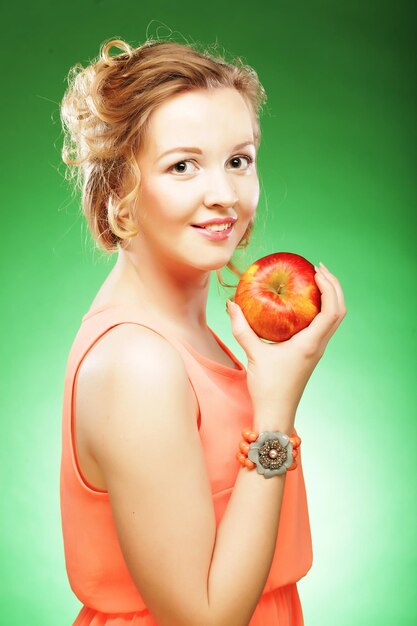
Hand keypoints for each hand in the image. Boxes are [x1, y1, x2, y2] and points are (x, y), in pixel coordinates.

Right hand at [227, 262, 346, 420]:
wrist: (276, 413)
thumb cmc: (267, 387)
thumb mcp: (252, 354)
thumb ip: (242, 328)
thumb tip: (231, 304)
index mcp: (310, 344)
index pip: (331, 311)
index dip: (330, 288)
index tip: (317, 271)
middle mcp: (318, 345)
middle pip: (339, 311)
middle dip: (334, 287)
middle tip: (318, 269)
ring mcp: (316, 350)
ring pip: (334, 319)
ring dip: (330, 297)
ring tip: (315, 280)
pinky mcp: (311, 353)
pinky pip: (323, 326)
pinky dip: (320, 309)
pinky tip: (302, 302)